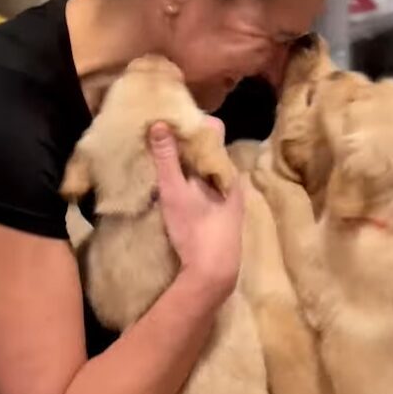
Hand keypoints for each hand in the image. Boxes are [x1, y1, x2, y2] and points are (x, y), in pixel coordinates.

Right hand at [150, 118, 242, 297]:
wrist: (214, 273)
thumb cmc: (196, 230)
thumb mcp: (175, 191)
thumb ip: (167, 158)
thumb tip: (159, 123)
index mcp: (226, 169)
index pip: (213, 131)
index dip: (192, 122)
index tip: (170, 120)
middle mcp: (232, 181)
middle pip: (209, 151)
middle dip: (186, 143)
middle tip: (160, 137)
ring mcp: (229, 200)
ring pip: (208, 171)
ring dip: (188, 164)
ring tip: (163, 159)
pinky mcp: (222, 217)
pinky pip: (207, 188)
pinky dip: (192, 182)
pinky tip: (175, 187)